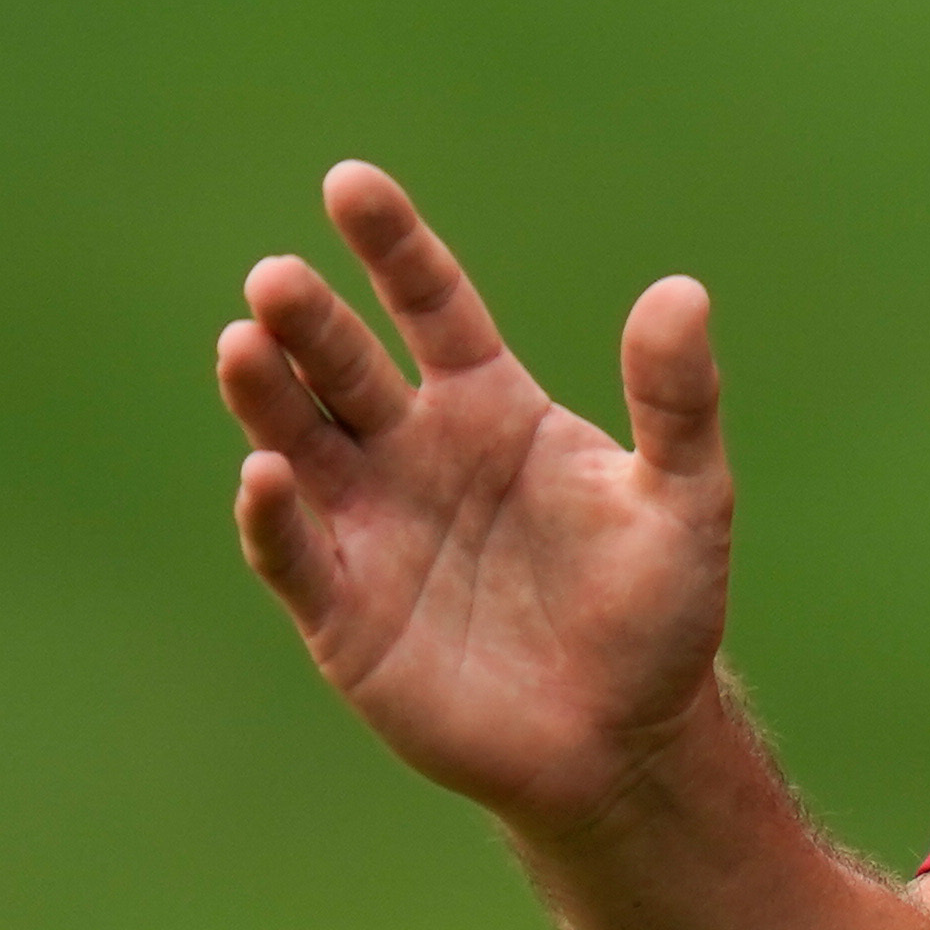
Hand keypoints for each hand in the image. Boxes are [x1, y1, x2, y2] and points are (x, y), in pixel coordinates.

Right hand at [218, 161, 728, 833]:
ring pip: (300, 442)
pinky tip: (268, 475)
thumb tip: (682, 289)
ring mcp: (372, 527)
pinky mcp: (343, 611)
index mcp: (491, 405)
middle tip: (276, 280)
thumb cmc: (657, 614)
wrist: (622, 744)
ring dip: (268, 396)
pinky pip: (295, 551)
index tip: (349, 184)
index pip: (429, 303)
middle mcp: (415, 451)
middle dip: (309, 322)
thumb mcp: (685, 500)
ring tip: (244, 344)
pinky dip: (275, 515)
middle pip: (345, 366)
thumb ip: (678, 400)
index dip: (391, 245)